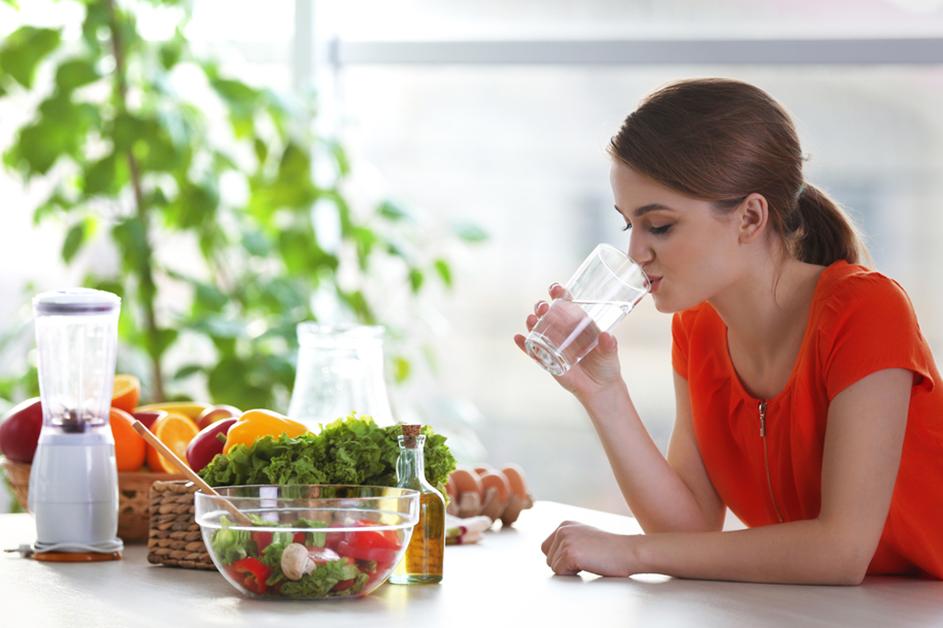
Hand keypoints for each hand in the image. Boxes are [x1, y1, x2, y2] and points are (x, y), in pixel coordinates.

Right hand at [513, 283, 623, 398]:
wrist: (598, 387)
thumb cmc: (606, 365)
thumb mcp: (609, 354)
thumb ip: (608, 345)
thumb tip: (607, 336)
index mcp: (577, 322)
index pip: (565, 304)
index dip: (559, 294)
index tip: (555, 289)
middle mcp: (562, 330)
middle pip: (547, 314)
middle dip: (541, 307)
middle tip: (542, 308)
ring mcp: (552, 344)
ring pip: (537, 329)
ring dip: (532, 322)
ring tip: (531, 320)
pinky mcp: (546, 360)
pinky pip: (531, 350)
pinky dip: (523, 344)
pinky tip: (518, 338)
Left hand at [540, 520, 636, 576]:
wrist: (627, 551)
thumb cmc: (610, 549)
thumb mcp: (584, 538)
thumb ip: (568, 542)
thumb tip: (551, 558)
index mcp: (565, 525)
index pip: (546, 548)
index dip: (561, 558)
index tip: (579, 557)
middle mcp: (562, 530)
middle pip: (549, 559)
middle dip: (564, 565)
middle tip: (586, 560)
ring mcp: (565, 541)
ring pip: (554, 567)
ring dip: (569, 570)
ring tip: (588, 562)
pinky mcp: (569, 554)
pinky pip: (560, 573)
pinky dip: (573, 575)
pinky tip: (588, 565)